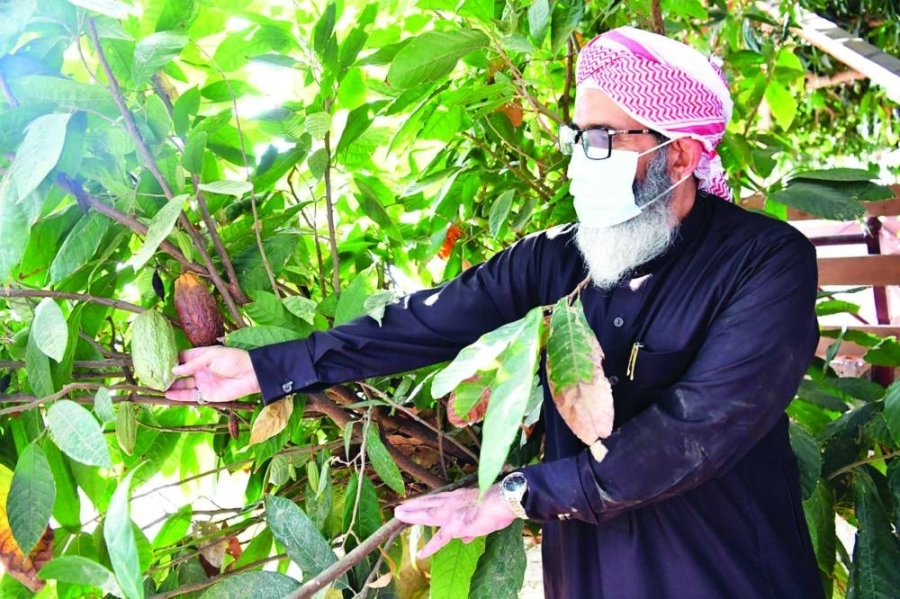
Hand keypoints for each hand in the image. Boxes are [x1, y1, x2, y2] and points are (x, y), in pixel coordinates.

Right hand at [165, 346, 260, 403]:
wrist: (251, 374)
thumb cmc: (234, 359)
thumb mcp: (211, 356)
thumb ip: (192, 364)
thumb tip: (173, 370)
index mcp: (201, 356)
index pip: (181, 357)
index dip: (170, 360)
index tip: (156, 362)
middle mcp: (200, 369)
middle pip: (180, 373)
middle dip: (167, 375)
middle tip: (153, 377)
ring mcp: (202, 382)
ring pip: (183, 385)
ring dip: (171, 386)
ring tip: (157, 387)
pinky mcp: (207, 394)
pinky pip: (190, 396)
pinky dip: (179, 396)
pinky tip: (168, 395)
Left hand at [393, 485, 516, 557]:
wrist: (502, 501)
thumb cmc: (496, 505)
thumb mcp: (481, 512)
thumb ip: (470, 527)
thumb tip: (464, 538)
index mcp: (459, 497)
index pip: (438, 499)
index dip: (426, 501)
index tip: (415, 502)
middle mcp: (452, 502)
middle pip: (428, 503)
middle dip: (413, 505)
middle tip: (399, 507)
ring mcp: (452, 513)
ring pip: (427, 514)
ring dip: (412, 515)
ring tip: (399, 514)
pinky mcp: (455, 526)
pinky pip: (439, 539)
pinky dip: (430, 547)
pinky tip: (420, 553)